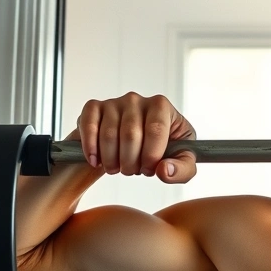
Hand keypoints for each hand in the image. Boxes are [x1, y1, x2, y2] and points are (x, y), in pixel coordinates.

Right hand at [73, 92, 196, 183]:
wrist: (139, 144)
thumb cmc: (164, 149)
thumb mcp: (182, 162)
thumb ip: (182, 170)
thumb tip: (164, 170)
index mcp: (161, 107)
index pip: (155, 131)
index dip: (150, 156)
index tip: (149, 169)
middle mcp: (137, 100)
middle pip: (130, 135)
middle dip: (130, 162)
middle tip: (133, 170)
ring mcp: (114, 102)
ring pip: (108, 135)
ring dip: (111, 160)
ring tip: (117, 167)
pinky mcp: (94, 108)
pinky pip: (88, 127)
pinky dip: (91, 148)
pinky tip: (96, 161)